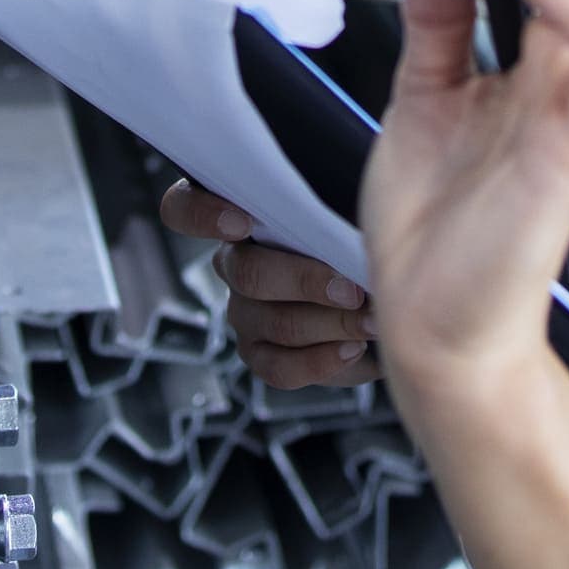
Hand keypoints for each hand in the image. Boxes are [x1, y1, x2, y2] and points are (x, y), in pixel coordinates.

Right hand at [160, 177, 379, 387]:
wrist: (382, 294)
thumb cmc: (357, 236)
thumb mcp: (345, 207)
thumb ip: (336, 200)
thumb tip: (361, 200)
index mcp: (242, 213)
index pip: (185, 208)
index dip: (202, 214)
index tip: (244, 222)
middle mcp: (235, 263)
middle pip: (248, 273)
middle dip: (306, 281)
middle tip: (353, 288)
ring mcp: (244, 313)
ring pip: (275, 322)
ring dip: (332, 323)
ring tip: (371, 319)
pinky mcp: (261, 356)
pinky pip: (280, 367)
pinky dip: (322, 360)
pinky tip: (354, 347)